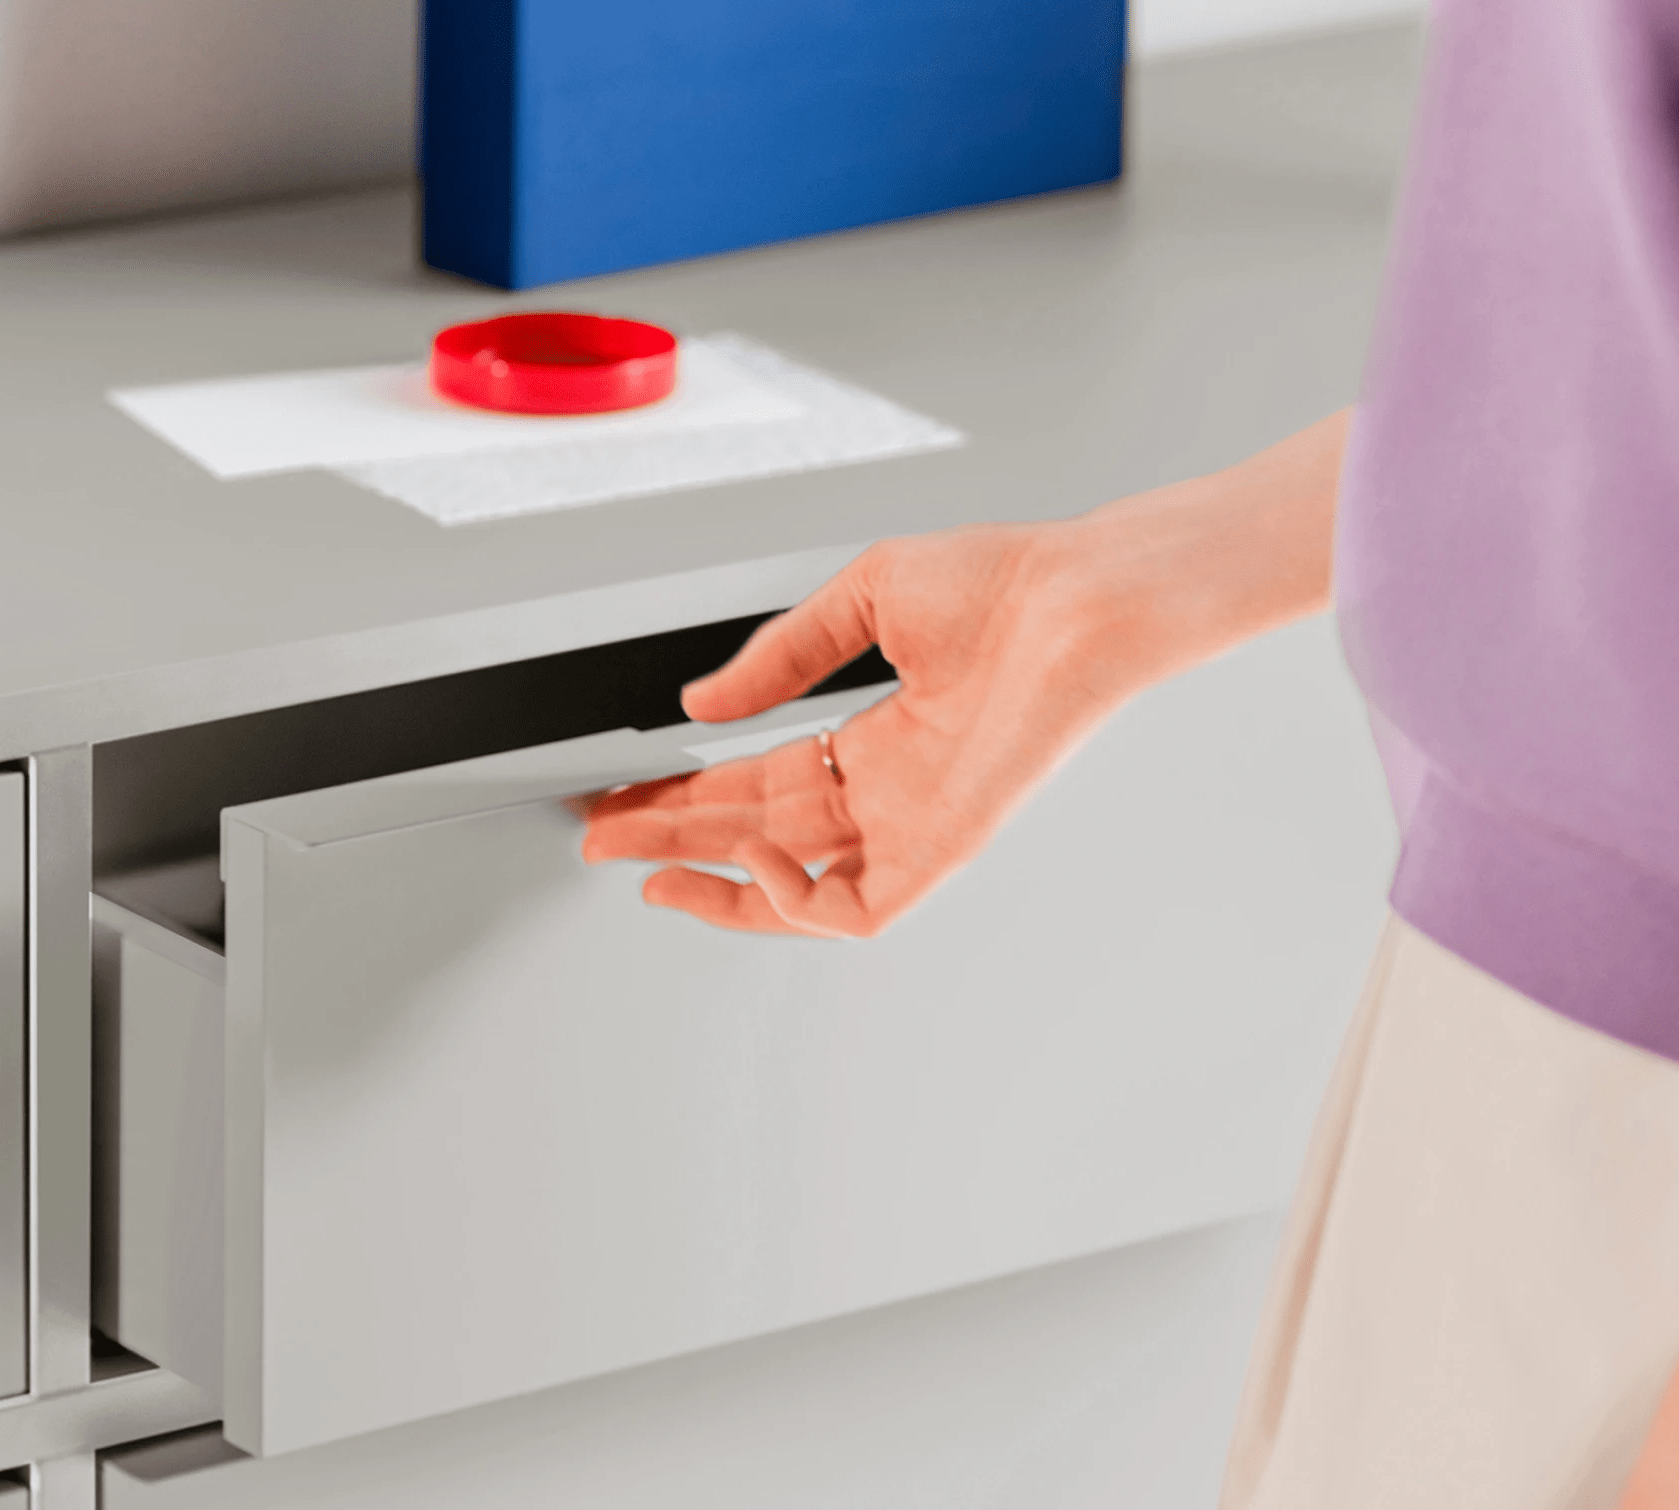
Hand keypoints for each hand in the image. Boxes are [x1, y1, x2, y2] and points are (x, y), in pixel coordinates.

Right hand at [579, 521, 1122, 935]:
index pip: (759, 784)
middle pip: (760, 835)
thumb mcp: (861, 602)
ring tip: (650, 874)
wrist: (1074, 596)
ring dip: (717, 887)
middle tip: (605, 840)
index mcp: (875, 738)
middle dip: (675, 840)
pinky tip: (752, 862)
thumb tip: (703, 705)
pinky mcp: (943, 848)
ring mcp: (915, 824)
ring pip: (797, 889)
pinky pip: (857, 910)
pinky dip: (796, 902)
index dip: (685, 794)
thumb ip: (779, 659)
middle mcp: (891, 791)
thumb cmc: (1005, 584)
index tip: (625, 796)